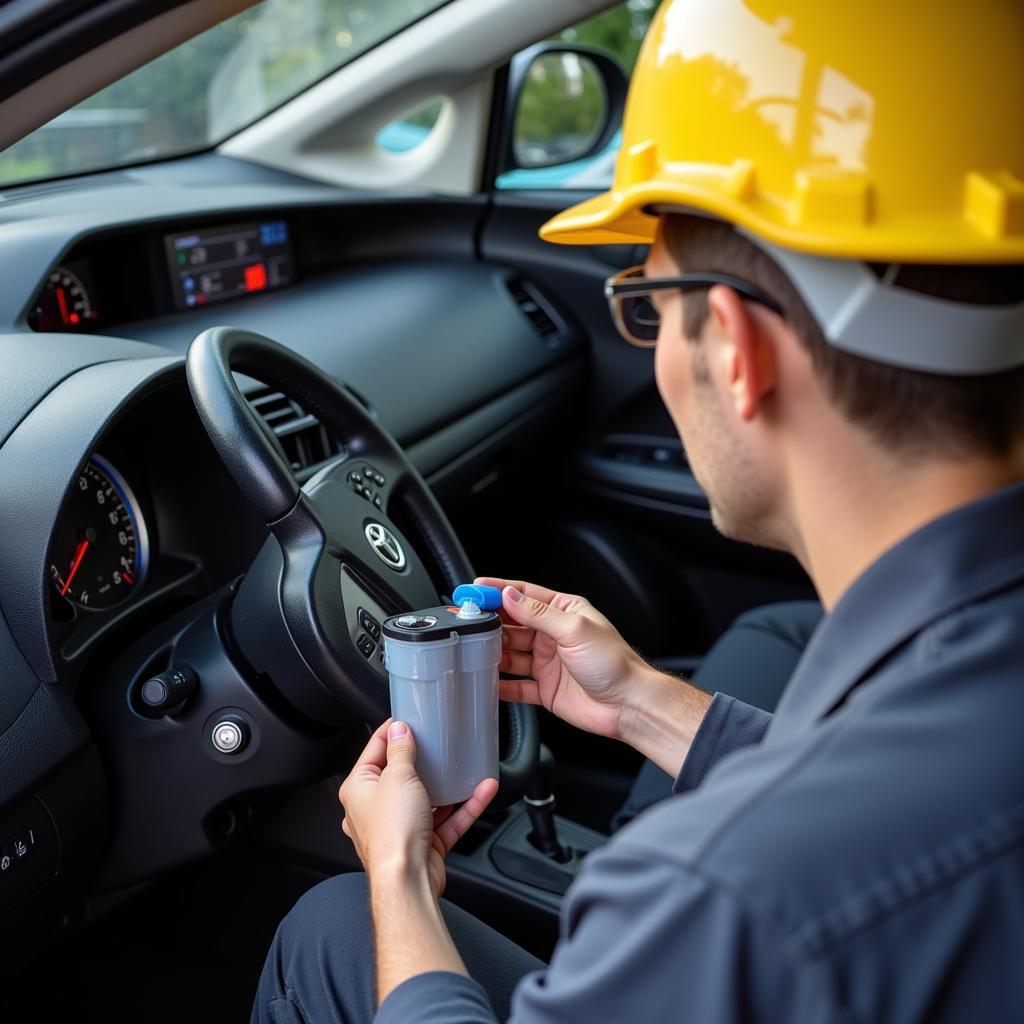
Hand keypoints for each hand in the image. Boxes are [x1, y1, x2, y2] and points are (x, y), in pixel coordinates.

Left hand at [339, 719, 497, 897]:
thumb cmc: (392, 835)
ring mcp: (400, 827)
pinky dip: (464, 807)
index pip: (374, 750)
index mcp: (358, 790)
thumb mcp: (397, 777)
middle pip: (401, 775)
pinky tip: (481, 792)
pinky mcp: (423, 843)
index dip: (392, 731)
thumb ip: (400, 751)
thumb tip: (399, 730)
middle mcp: (376, 809)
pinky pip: (446, 820)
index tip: (409, 718)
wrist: (408, 882)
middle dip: (423, 760)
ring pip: (428, 798)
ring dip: (449, 785)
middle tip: (438, 742)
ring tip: (465, 767)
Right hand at [475, 576, 654, 742]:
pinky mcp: (546, 689)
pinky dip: (501, 684)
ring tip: (475, 652)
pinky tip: (488, 682)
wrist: (629, 705)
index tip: (475, 589)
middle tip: (468, 622)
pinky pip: (517, 685)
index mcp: (564, 612)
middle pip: (513, 624)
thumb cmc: (614, 663)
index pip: (524, 595)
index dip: (498, 590)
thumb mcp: (575, 629)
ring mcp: (548, 662)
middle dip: (491, 623)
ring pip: (511, 654)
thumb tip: (509, 596)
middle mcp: (554, 635)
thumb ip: (538, 613)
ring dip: (494, 653)